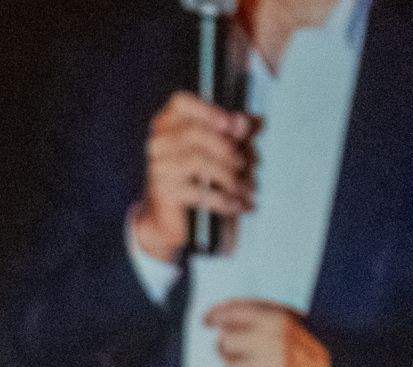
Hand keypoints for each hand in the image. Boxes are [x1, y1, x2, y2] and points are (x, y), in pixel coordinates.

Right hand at [132, 92, 257, 263]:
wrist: (175, 218)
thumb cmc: (201, 176)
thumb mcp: (223, 148)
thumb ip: (239, 132)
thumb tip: (254, 122)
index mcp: (170, 122)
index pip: (180, 102)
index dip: (207, 110)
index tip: (232, 124)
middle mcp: (159, 141)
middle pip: (194, 132)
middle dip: (227, 148)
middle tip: (248, 165)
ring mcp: (158, 166)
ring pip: (198, 161)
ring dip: (229, 176)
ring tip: (247, 189)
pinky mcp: (163, 192)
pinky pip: (197, 192)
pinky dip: (223, 200)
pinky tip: (238, 206)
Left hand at [203, 299, 330, 366]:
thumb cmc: (319, 346)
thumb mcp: (295, 321)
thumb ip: (262, 318)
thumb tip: (223, 323)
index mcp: (276, 320)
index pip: (232, 312)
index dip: (215, 315)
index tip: (207, 322)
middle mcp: (269, 343)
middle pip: (225, 344)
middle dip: (228, 348)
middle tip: (236, 351)